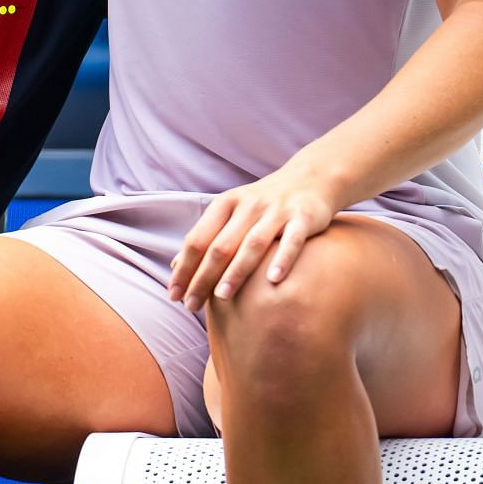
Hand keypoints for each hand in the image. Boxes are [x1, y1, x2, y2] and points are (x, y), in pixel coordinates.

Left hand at [167, 171, 337, 310]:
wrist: (309, 178)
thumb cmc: (263, 204)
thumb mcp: (231, 213)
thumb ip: (206, 237)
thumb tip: (176, 266)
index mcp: (226, 204)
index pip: (197, 239)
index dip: (184, 268)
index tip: (173, 295)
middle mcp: (248, 205)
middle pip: (220, 245)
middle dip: (203, 277)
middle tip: (191, 305)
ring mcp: (276, 211)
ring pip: (253, 243)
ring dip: (236, 271)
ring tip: (222, 296)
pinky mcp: (303, 217)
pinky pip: (292, 240)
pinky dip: (282, 259)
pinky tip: (273, 280)